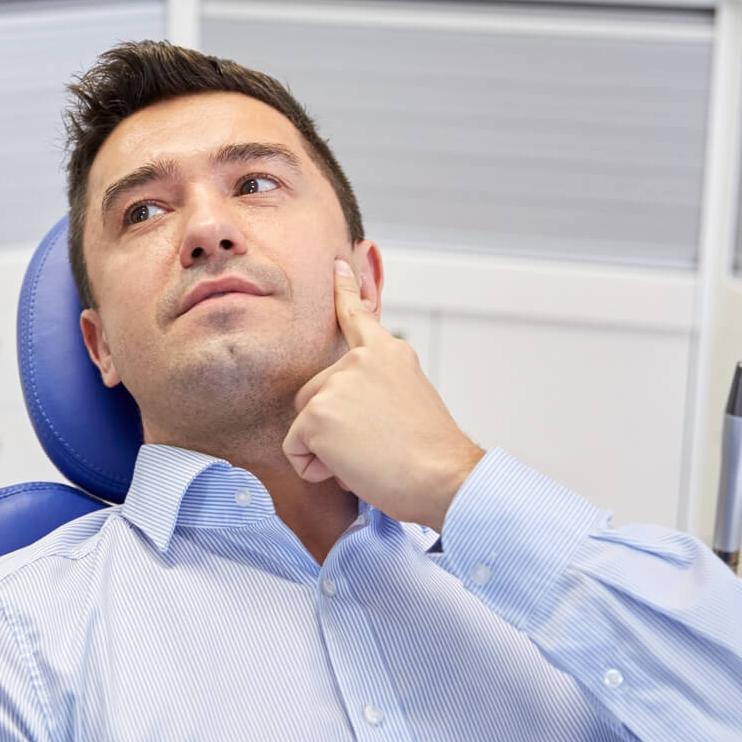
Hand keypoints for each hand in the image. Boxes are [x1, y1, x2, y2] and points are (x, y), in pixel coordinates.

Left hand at [282, 260, 485, 530]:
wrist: (445, 477)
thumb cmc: (431, 454)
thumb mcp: (409, 400)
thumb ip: (378, 385)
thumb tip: (352, 403)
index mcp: (389, 353)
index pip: (358, 315)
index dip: (344, 290)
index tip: (337, 264)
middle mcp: (359, 359)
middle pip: (313, 394)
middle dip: (332, 427)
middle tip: (376, 445)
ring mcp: (336, 383)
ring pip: (305, 425)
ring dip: (327, 451)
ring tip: (370, 457)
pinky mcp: (316, 414)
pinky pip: (295, 451)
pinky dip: (316, 469)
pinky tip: (354, 468)